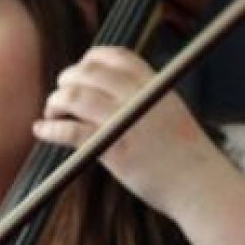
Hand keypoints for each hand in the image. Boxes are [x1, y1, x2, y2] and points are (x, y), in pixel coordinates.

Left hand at [35, 46, 232, 215]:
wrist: (202, 187)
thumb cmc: (188, 157)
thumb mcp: (173, 114)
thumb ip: (147, 99)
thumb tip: (114, 93)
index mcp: (156, 87)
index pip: (118, 57)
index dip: (92, 59)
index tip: (80, 70)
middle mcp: (140, 99)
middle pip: (90, 73)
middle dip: (67, 80)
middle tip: (60, 94)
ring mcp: (127, 123)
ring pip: (76, 97)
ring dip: (56, 102)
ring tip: (52, 112)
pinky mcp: (115, 150)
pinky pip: (72, 131)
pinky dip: (51, 128)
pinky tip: (42, 130)